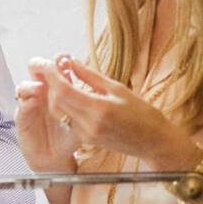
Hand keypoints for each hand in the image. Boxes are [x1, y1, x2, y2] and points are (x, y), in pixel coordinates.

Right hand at [15, 61, 78, 172]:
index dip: (58, 63)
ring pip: (24, 87)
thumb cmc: (69, 137)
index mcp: (55, 89)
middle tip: (49, 66)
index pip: (53, 69)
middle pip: (35, 72)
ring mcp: (30, 105)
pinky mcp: (22, 119)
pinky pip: (21, 108)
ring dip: (32, 84)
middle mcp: (40, 94)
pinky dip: (26, 103)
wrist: (55, 157)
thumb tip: (91, 88)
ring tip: (41, 86)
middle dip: (40, 66)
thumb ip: (82, 103)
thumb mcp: (82, 119)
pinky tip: (34, 101)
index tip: (65, 59)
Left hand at [33, 56, 186, 163]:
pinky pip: (68, 120)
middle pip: (56, 102)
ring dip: (56, 95)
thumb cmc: (142, 113)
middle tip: (55, 68)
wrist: (153, 142)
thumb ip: (90, 76)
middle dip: (51, 84)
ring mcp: (86, 135)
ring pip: (59, 112)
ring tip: (63, 79)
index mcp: (99, 109)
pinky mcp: (86, 140)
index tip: (49, 63)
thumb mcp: (117, 88)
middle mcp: (89, 124)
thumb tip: (69, 61)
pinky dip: (65, 106)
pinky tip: (71, 94)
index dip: (52, 76)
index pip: (64, 91)